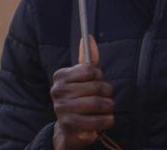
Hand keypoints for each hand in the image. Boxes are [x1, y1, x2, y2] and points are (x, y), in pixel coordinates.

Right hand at [51, 35, 114, 149]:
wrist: (69, 128)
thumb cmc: (79, 97)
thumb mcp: (82, 78)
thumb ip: (88, 59)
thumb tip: (89, 37)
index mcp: (60, 76)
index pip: (90, 70)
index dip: (99, 76)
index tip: (98, 81)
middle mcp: (57, 91)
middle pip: (95, 87)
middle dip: (107, 92)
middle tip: (107, 97)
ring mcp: (62, 108)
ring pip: (97, 103)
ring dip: (108, 107)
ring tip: (108, 108)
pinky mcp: (69, 125)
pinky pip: (96, 120)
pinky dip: (106, 120)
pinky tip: (106, 119)